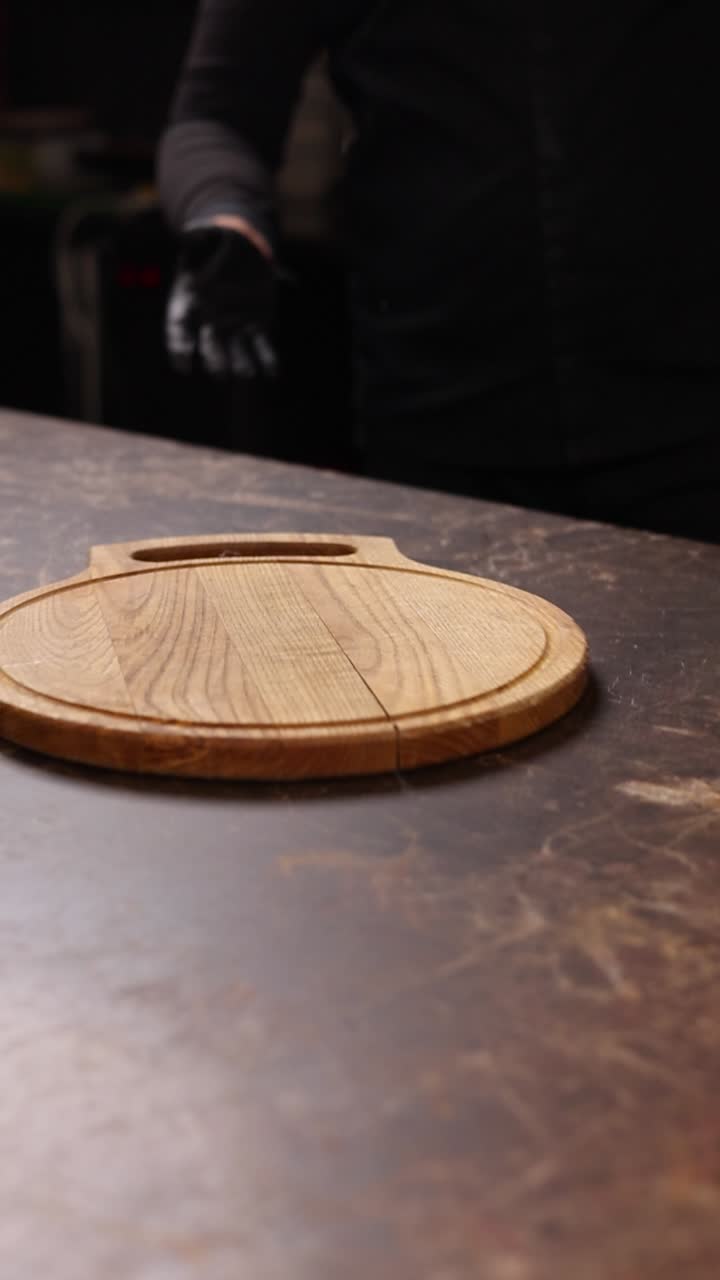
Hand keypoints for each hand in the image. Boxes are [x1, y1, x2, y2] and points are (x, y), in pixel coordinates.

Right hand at [166, 221, 277, 378]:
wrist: (239, 246)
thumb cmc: (213, 243)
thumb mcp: (202, 236)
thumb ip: (195, 238)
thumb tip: (189, 233)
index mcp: (188, 302)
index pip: (179, 328)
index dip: (179, 346)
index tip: (183, 362)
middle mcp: (209, 321)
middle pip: (209, 345)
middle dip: (214, 359)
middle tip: (219, 373)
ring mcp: (234, 326)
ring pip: (235, 352)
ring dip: (240, 364)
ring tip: (246, 374)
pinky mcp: (257, 326)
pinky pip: (261, 347)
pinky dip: (267, 360)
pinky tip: (272, 373)